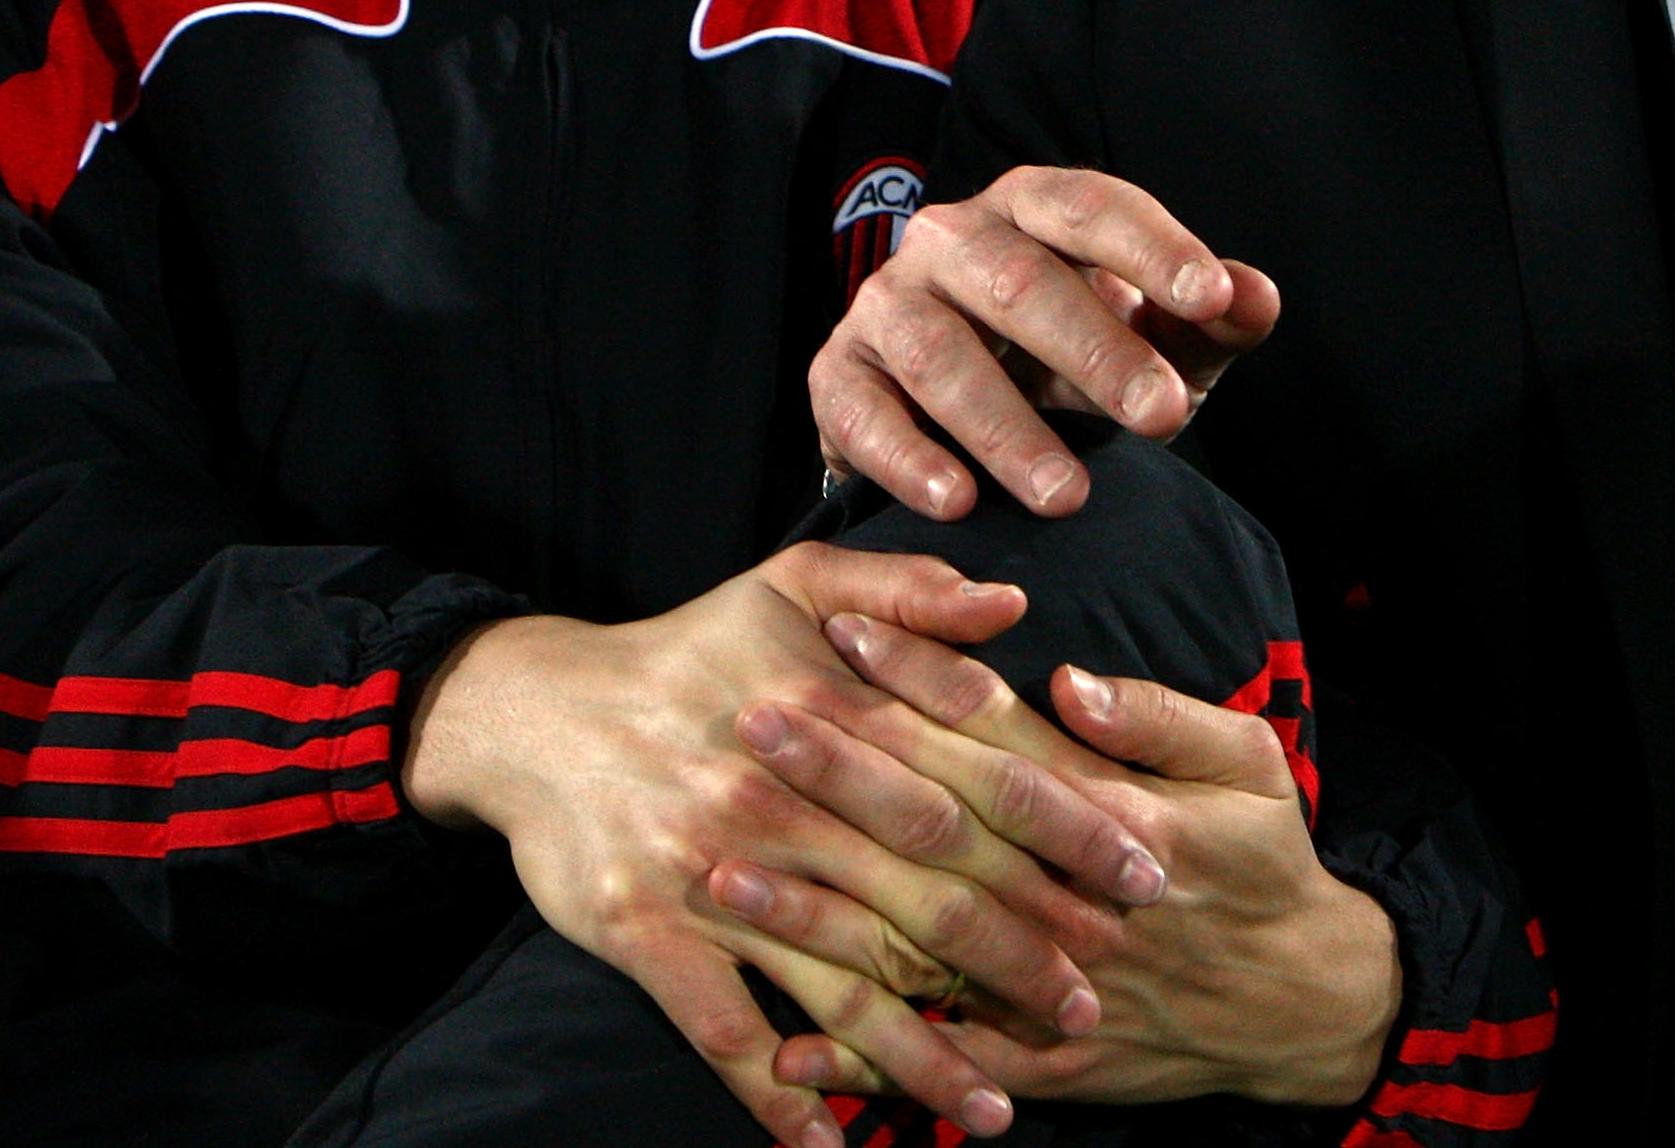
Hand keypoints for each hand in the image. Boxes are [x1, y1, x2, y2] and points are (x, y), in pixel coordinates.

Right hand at [397, 546, 1168, 1146]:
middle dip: (1020, 957)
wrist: (532, 712)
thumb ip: (909, 590)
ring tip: (996, 1109)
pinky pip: (726, 1032)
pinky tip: (834, 1144)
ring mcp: (715, 874)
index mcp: (833, 715)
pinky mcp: (648, 934)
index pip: (975, 779)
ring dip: (924, 1055)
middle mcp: (784, 799)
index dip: (1065, 830)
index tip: (1142, 873)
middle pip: (928, 893)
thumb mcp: (794, 583)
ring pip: (843, 982)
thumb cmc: (684, 649)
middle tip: (1095, 1006)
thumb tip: (1015, 605)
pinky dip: (781, 1096)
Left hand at [721, 611, 1400, 1109]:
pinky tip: (783, 1045)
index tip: (842, 633)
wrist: (1307, 1006)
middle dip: (839, 771)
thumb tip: (1070, 679)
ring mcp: (1051, 983)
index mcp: (1115, 816)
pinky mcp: (1045, 1058)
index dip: (918, 680)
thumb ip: (1159, 718)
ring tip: (728, 866)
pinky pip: (938, 1059)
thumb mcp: (1249, 768)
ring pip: (918, 941)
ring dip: (820, 908)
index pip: (996, 735)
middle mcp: (1070, 897)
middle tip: (749, 721)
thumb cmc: (1270, 870)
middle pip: (935, 825)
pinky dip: (861, 1060)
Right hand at [810, 166, 1281, 520]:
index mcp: (1031, 208)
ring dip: (1005, 426)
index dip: (1152, 248)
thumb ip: (1207, 323)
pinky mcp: (839, 374)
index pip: (1090, 207)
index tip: (1212, 298)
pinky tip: (957, 501)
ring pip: (939, 351)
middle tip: (1164, 416)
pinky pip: (861, 410)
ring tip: (1068, 495)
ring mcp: (886, 303)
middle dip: (1096, 351)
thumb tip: (1257, 296)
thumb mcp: (1152, 341)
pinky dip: (906, 456)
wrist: (956, 418)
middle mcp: (950, 239)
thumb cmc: (1072, 363)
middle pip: (1019, 281)